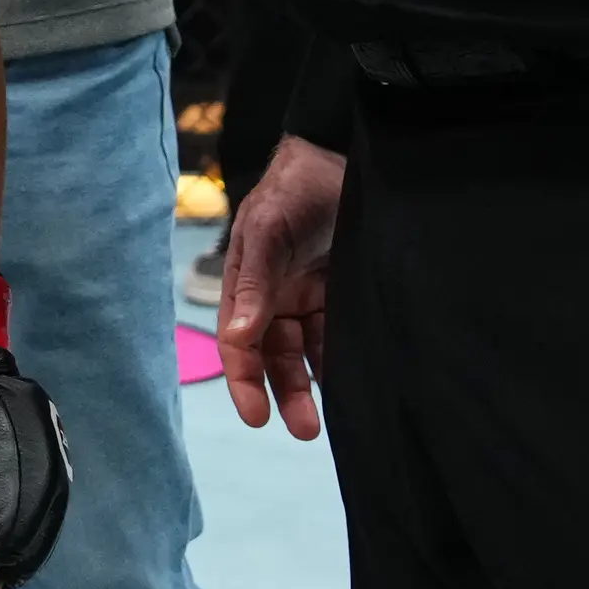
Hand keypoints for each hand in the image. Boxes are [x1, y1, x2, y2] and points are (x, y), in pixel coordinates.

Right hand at [217, 136, 344, 439]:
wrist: (343, 157)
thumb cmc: (294, 189)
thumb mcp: (267, 231)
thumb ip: (254, 284)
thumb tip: (237, 338)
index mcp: (247, 283)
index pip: (240, 342)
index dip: (244, 380)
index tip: (257, 416)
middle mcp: (274, 295)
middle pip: (274, 356)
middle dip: (284, 394)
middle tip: (304, 430)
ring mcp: (308, 295)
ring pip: (306, 352)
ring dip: (311, 386)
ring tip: (323, 424)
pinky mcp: (340, 293)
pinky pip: (336, 336)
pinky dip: (338, 361)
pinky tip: (352, 384)